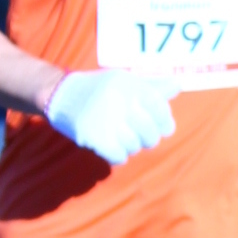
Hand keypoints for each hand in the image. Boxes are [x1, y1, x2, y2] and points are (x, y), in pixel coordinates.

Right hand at [42, 68, 175, 164]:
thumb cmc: (98, 88)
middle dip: (148, 138)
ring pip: (135, 147)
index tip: (163, 126)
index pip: (160, 109)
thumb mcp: (123, 80)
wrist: (59, 94)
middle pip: (151, 134)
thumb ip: (152, 85)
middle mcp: (119, 101)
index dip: (165, 121)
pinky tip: (111, 146)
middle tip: (139, 135)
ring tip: (121, 137)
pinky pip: (119, 157)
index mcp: (129, 85)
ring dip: (131, 146)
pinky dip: (118, 155)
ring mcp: (106, 120)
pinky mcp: (93, 137)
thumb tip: (178, 85)